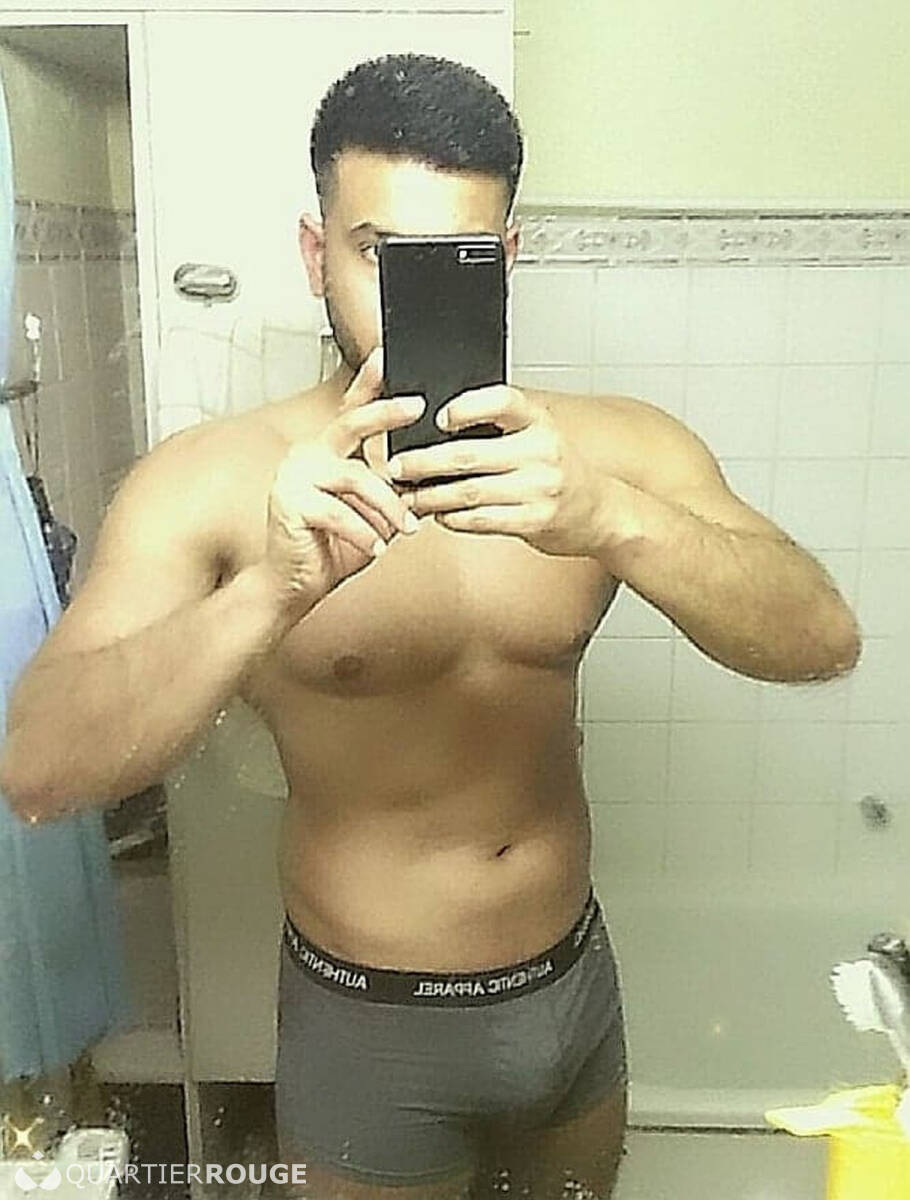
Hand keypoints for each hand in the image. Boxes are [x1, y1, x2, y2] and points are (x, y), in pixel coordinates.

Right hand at [262, 348, 423, 617]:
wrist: (294, 585)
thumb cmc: (332, 549)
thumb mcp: (373, 514)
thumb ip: (393, 488)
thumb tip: (432, 471)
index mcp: (327, 454)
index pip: (350, 412)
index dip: (369, 384)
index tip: (388, 357)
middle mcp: (308, 456)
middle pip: (351, 424)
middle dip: (386, 413)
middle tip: (417, 406)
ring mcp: (295, 476)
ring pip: (357, 478)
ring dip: (387, 507)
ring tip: (402, 531)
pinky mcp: (289, 503)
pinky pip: (339, 512)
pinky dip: (363, 532)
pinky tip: (375, 548)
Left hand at [387, 384, 614, 557]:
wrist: (600, 511)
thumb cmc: (558, 470)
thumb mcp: (539, 436)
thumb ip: (500, 428)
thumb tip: (436, 425)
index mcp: (539, 421)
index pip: (501, 401)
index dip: (466, 407)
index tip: (437, 417)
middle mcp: (541, 451)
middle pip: (469, 454)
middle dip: (423, 462)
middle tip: (395, 466)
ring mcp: (539, 489)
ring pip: (468, 492)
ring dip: (430, 496)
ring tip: (406, 496)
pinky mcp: (534, 521)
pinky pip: (481, 520)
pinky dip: (452, 518)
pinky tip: (438, 514)